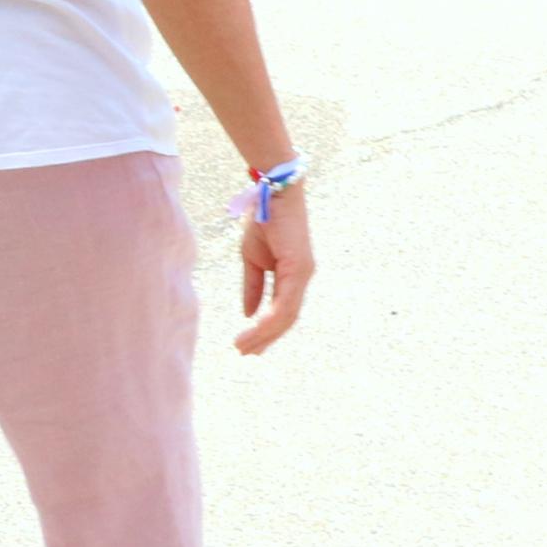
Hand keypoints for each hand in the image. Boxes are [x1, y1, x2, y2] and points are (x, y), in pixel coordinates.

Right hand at [235, 194, 313, 352]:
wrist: (271, 192)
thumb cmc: (265, 220)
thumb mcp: (253, 260)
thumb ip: (253, 287)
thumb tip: (248, 314)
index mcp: (293, 276)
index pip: (282, 311)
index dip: (266, 331)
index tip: (249, 346)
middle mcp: (302, 278)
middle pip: (286, 319)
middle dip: (265, 338)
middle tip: (245, 354)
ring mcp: (303, 273)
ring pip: (286, 315)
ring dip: (263, 334)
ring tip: (243, 347)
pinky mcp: (299, 267)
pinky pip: (285, 302)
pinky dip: (269, 319)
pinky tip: (253, 329)